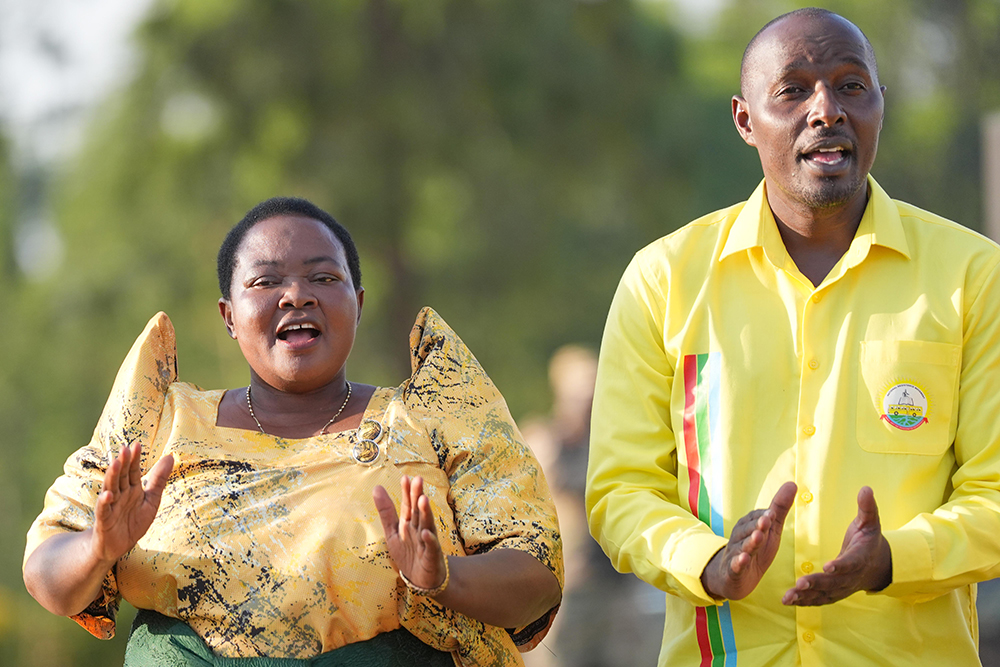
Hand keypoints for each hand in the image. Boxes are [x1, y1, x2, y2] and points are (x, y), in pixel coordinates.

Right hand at [91, 442, 173, 564]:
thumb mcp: (151, 499)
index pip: (133, 471)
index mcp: (131, 489)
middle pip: (121, 476)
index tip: (137, 444)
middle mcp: (119, 495)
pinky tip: (107, 495)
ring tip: (115, 463)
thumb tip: (170, 456)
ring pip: (110, 489)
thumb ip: (159, 479)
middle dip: (123, 463)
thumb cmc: (133, 521)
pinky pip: (104, 511)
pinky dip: (104, 503)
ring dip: (112, 477)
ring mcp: (110, 507)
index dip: (134, 459)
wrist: (117, 546)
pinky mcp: (104, 521)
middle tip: (125, 449)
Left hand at [373, 475, 446, 592]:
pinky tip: (425, 532)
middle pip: (418, 511)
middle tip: (418, 479)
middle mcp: (419, 529)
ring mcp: (427, 542)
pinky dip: (429, 540)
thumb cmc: (408, 553)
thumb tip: (376, 487)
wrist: (423, 580)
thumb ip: (386, 512)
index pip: (408, 505)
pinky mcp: (431, 556)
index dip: (406, 492)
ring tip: (423, 500)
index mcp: (409, 523)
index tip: (405, 477)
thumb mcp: (392, 532)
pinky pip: (431, 547)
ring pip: (426, 525)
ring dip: (425, 513)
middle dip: (417, 496)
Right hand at [702, 481, 796, 599]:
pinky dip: (739, 562)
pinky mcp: (734, 571)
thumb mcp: (770, 530)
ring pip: (743, 546)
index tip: (773, 512)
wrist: (732, 578)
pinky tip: (744, 559)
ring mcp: (736, 554)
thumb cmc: (755, 549)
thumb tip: (792, 483)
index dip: (764, 515)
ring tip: (758, 536)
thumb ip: (779, 508)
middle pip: (748, 530)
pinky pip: (736, 566)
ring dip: (750, 541)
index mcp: (749, 525)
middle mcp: (740, 537)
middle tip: (767, 520)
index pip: (756, 517)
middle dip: (757, 525)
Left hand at [783, 486, 891, 605]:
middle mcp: (851, 576)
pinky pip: (819, 599)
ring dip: (806, 597)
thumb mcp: (870, 522)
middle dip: (817, 583)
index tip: (828, 566)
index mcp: (860, 557)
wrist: (877, 564)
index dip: (840, 565)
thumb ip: (867, 507)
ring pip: (824, 594)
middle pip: (834, 583)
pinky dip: (804, 602)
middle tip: (800, 584)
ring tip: (788, 597)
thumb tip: (866, 488)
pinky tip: (788, 601)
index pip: (851, 563)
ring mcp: (843, 588)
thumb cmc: (869, 539)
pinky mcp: (834, 593)